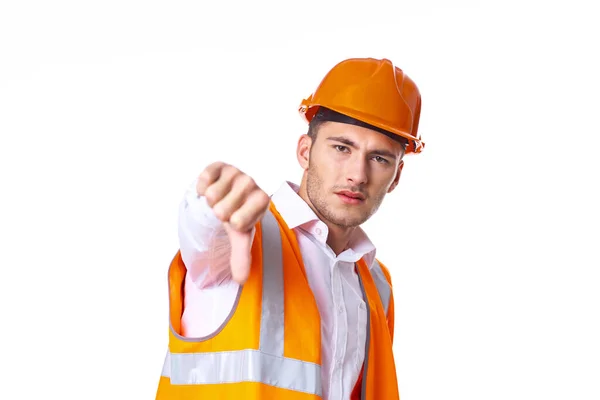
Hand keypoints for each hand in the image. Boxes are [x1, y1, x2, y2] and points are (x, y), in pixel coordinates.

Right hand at [196, 162, 270, 283]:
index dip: (232, 225)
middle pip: (221, 210)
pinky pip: (204, 179)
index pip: (237, 222)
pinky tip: (211, 188)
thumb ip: (241, 256)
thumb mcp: (240, 237)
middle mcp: (251, 183)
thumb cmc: (238, 216)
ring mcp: (235, 172)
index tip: (236, 222)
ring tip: (220, 199)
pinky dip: (202, 187)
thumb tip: (241, 280)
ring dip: (210, 201)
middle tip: (226, 210)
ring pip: (211, 195)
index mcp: (262, 201)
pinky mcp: (220, 165)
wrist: (229, 196)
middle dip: (219, 214)